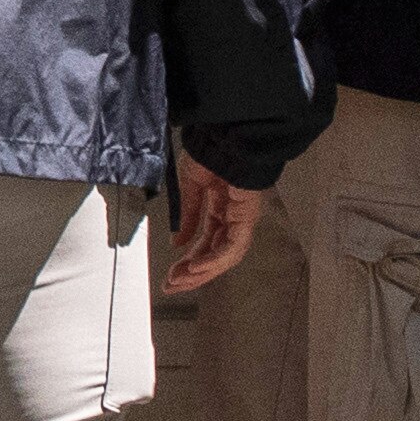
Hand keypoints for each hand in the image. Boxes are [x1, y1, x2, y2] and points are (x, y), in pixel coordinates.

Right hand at [162, 159, 261, 295]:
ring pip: (225, 256)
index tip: (171, 275)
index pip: (207, 242)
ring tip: (180, 281)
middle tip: (172, 286)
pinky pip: (232, 247)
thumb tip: (178, 241)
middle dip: (193, 274)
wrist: (223, 134)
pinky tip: (196, 268)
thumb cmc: (210, 150)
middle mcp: (233, 216)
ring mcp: (243, 217)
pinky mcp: (247, 216)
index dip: (189, 260)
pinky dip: (214, 260)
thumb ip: (188, 216)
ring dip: (202, 272)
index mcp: (221, 207)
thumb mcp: (190, 186)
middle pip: (216, 254)